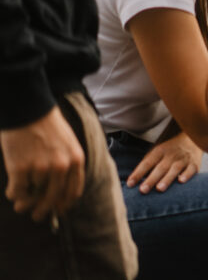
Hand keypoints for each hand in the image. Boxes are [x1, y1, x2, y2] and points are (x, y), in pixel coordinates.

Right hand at [1, 107, 84, 221]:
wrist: (29, 109)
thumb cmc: (48, 125)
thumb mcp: (68, 143)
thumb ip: (68, 165)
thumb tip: (60, 192)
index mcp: (76, 160)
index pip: (73, 192)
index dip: (65, 204)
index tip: (58, 211)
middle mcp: (61, 166)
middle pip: (53, 199)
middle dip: (44, 211)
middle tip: (37, 216)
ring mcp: (40, 168)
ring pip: (32, 196)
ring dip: (25, 202)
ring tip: (21, 204)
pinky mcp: (20, 168)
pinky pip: (16, 191)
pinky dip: (14, 194)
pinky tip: (12, 192)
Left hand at [126, 132, 201, 193]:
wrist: (193, 138)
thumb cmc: (170, 150)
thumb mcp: (158, 151)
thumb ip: (147, 164)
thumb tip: (132, 181)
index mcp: (160, 151)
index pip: (147, 162)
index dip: (138, 173)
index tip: (130, 184)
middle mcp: (172, 154)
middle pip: (160, 167)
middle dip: (151, 179)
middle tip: (143, 190)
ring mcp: (184, 159)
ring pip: (175, 169)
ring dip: (167, 179)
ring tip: (159, 189)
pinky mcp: (195, 164)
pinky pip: (191, 169)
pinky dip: (187, 174)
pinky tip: (181, 181)